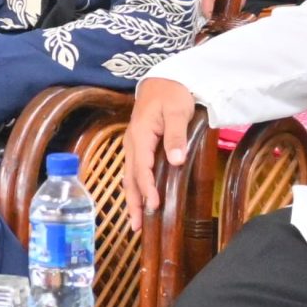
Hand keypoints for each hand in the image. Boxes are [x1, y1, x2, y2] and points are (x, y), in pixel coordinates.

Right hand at [123, 76, 199, 227]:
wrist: (162, 80)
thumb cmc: (171, 94)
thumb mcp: (177, 111)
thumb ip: (176, 136)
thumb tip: (176, 160)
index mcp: (140, 136)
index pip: (142, 167)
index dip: (147, 187)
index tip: (154, 205)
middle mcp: (132, 144)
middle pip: (130, 177)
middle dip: (133, 202)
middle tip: (136, 227)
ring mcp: (133, 145)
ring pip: (129, 176)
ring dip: (132, 199)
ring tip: (135, 221)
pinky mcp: (138, 146)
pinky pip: (133, 171)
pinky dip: (135, 188)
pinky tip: (139, 199)